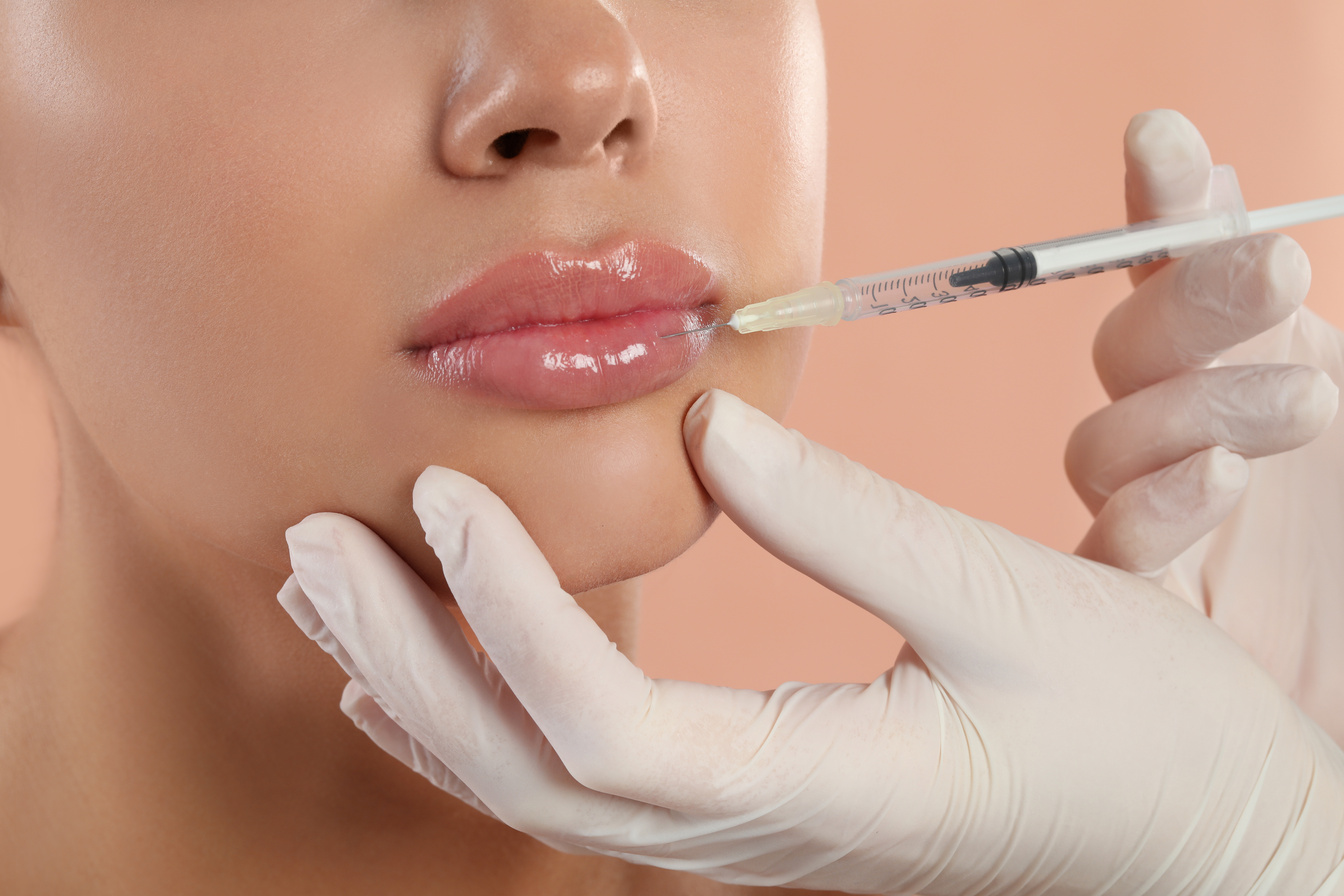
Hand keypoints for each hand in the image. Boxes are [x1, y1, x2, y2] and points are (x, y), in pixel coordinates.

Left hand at [283, 389, 1342, 894]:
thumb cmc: (1135, 731)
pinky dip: (477, 722)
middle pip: (525, 772)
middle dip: (405, 659)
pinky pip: (578, 782)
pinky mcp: (751, 804)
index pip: (603, 728)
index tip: (444, 495)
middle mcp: (750, 830)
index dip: (504, 617)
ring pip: (533, 787)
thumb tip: (710, 431)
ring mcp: (742, 832)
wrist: (1198, 834)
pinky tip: (418, 675)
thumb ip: (850, 522)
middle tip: (314, 540)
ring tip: (331, 585)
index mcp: (814, 786)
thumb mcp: (1011, 606)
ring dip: (420, 688)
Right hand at [1067, 110, 1343, 743]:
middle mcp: (1205, 440)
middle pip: (1127, 355)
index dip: (1164, 209)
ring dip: (1183, 413)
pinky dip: (1147, 510)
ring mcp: (1175, 529)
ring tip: (1303, 409)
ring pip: (1102, 449)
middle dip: (1187, 305)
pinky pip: (1112, 554)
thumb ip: (1280, 319)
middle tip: (1276, 275)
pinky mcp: (1157, 625)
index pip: (1181, 281)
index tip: (1161, 142)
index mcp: (1266, 373)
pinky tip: (1213, 484)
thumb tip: (1216, 185)